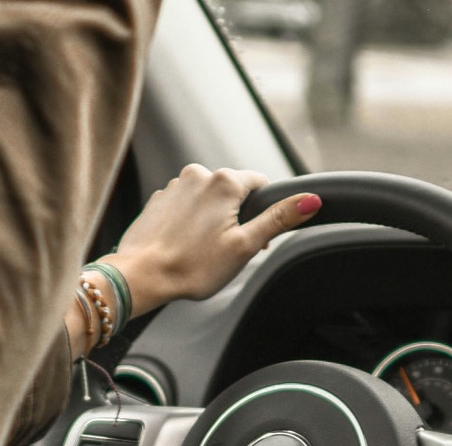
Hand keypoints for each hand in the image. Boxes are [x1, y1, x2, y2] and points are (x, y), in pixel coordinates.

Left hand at [100, 165, 320, 316]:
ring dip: (212, 219)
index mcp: (224, 182)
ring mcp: (175, 185)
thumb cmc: (192, 266)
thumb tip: (311, 199)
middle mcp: (198, 174)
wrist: (139, 276)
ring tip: (202, 251)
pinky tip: (183, 245)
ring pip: (208, 199)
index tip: (252, 238)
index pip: (260, 184)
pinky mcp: (158, 199)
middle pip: (233, 192)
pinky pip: (185, 205)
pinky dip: (189, 222)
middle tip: (227, 250)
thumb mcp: (245, 245)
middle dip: (237, 217)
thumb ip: (279, 219)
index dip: (263, 212)